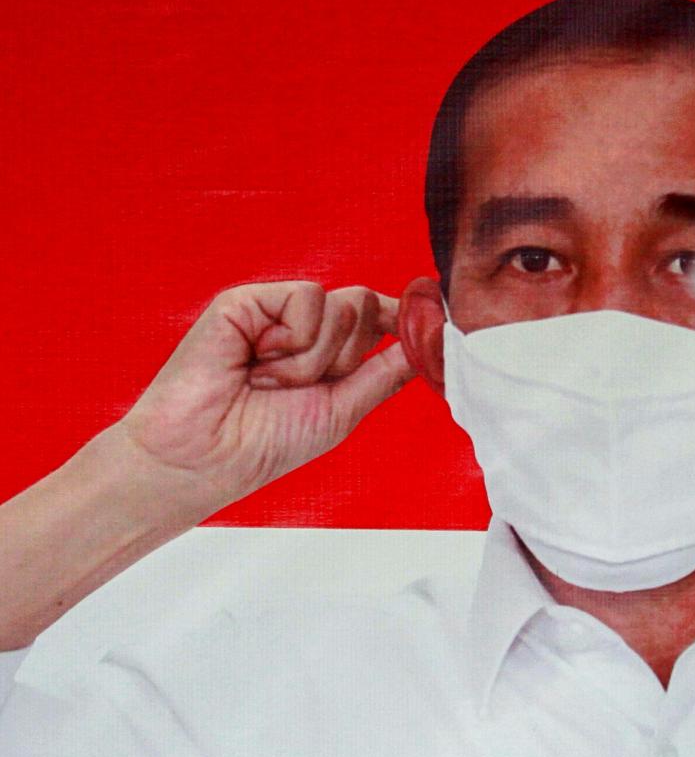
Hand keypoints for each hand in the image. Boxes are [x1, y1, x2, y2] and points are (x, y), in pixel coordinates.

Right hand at [116, 282, 415, 508]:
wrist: (204, 458)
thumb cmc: (263, 442)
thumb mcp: (344, 408)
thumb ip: (387, 371)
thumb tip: (430, 341)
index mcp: (329, 351)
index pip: (380, 317)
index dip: (403, 319)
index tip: (427, 319)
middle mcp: (304, 326)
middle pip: (366, 307)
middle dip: (347, 357)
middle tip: (301, 386)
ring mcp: (275, 310)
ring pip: (343, 304)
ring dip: (315, 359)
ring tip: (269, 381)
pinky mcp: (247, 300)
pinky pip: (307, 298)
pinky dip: (291, 341)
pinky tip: (256, 362)